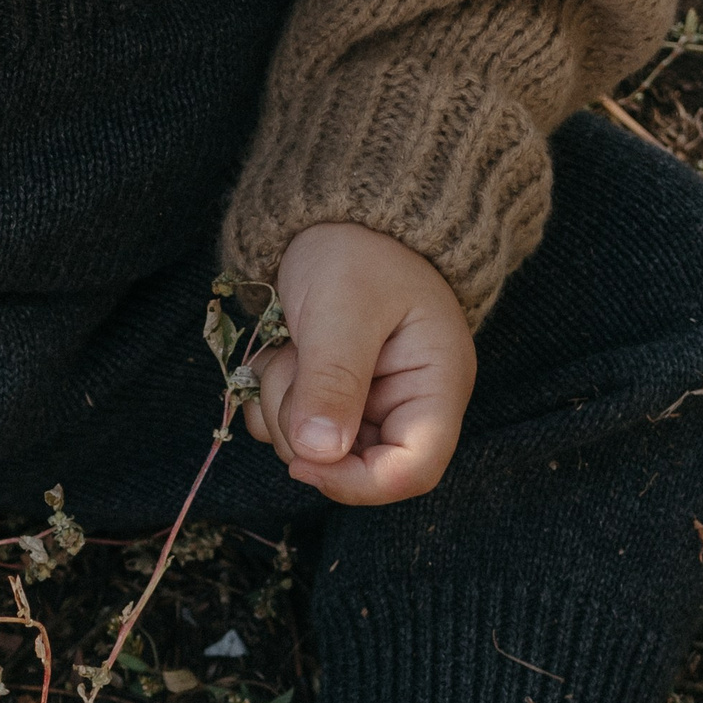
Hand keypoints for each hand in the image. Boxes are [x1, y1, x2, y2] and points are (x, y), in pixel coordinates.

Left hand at [242, 223, 476, 504]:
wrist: (337, 220)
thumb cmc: (359, 252)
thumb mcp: (345, 309)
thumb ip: (333, 379)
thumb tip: (319, 454)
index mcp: (434, 388)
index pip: (411, 472)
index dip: (354, 482)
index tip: (303, 460)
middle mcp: (403, 408)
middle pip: (350, 467)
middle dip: (304, 427)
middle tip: (298, 362)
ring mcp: (362, 409)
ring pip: (307, 451)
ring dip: (281, 405)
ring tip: (295, 347)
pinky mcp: (326, 404)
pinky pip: (285, 432)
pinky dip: (269, 400)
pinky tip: (283, 355)